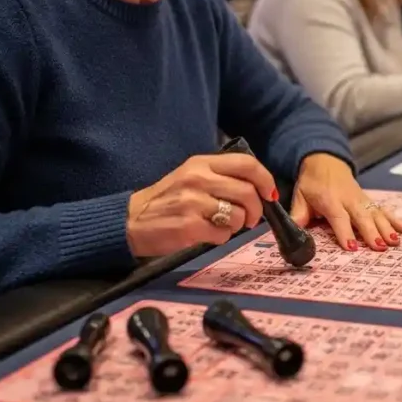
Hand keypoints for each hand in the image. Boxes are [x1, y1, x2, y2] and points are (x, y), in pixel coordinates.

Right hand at [126, 153, 276, 257]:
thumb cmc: (167, 199)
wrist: (132, 220)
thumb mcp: (191, 176)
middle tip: (249, 219)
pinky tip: (206, 234)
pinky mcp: (189, 227)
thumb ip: (220, 176)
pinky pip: (222, 234)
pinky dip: (220, 237)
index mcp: (201, 163)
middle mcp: (198, 179)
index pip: (246, 164)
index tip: (270, 194)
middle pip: (248, 192)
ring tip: (221, 225)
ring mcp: (193, 203)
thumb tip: (258, 187)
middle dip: (256, 210)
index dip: (265, 179)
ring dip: (236, 225)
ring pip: (238, 215)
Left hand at [290, 153, 401, 250]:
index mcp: (330, 199)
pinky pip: (385, 210)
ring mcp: (361, 199)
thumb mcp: (299, 196)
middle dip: (371, 232)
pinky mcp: (369, 200)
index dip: (345, 232)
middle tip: (380, 247)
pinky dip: (397, 220)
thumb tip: (291, 233)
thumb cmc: (311, 183)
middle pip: (362, 217)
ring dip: (387, 228)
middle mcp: (349, 199)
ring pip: (376, 214)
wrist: (325, 161)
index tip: (352, 247)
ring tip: (396, 242)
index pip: (338, 217)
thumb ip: (298, 215)